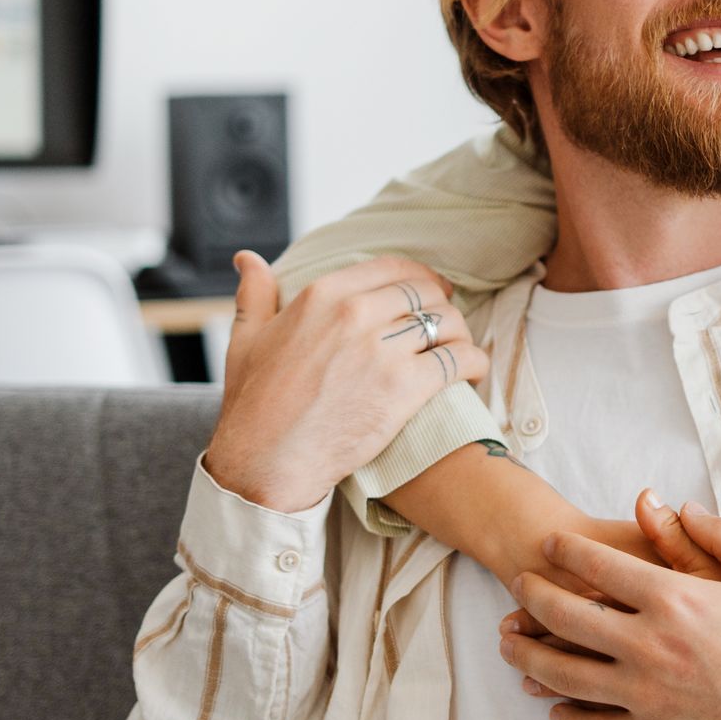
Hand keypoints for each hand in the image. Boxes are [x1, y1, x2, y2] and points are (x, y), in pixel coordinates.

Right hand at [203, 251, 487, 511]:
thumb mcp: (246, 338)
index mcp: (323, 294)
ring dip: (460, 334)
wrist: (266, 461)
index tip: (432, 290)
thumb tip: (248, 258)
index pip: (393, 269)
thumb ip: (255, 293)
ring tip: (460, 350)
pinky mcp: (404, 387)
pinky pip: (458, 359)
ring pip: (446, 322)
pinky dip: (474, 362)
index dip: (421, 278)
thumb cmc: (254, 405)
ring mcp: (382, 349)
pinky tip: (474, 371)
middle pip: (425, 293)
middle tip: (448, 325)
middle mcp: (355, 313)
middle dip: (442, 306)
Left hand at [497, 502, 720, 719]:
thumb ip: (720, 535)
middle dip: (534, 596)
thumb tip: (685, 507)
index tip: (549, 545)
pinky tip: (555, 707)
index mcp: (676, 598)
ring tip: (510, 645)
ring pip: (565, 674)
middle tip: (519, 585)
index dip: (567, 551)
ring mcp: (646, 695)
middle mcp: (650, 645)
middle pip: (567, 615)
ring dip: (529, 656)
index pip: (599, 567)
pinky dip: (566, 716)